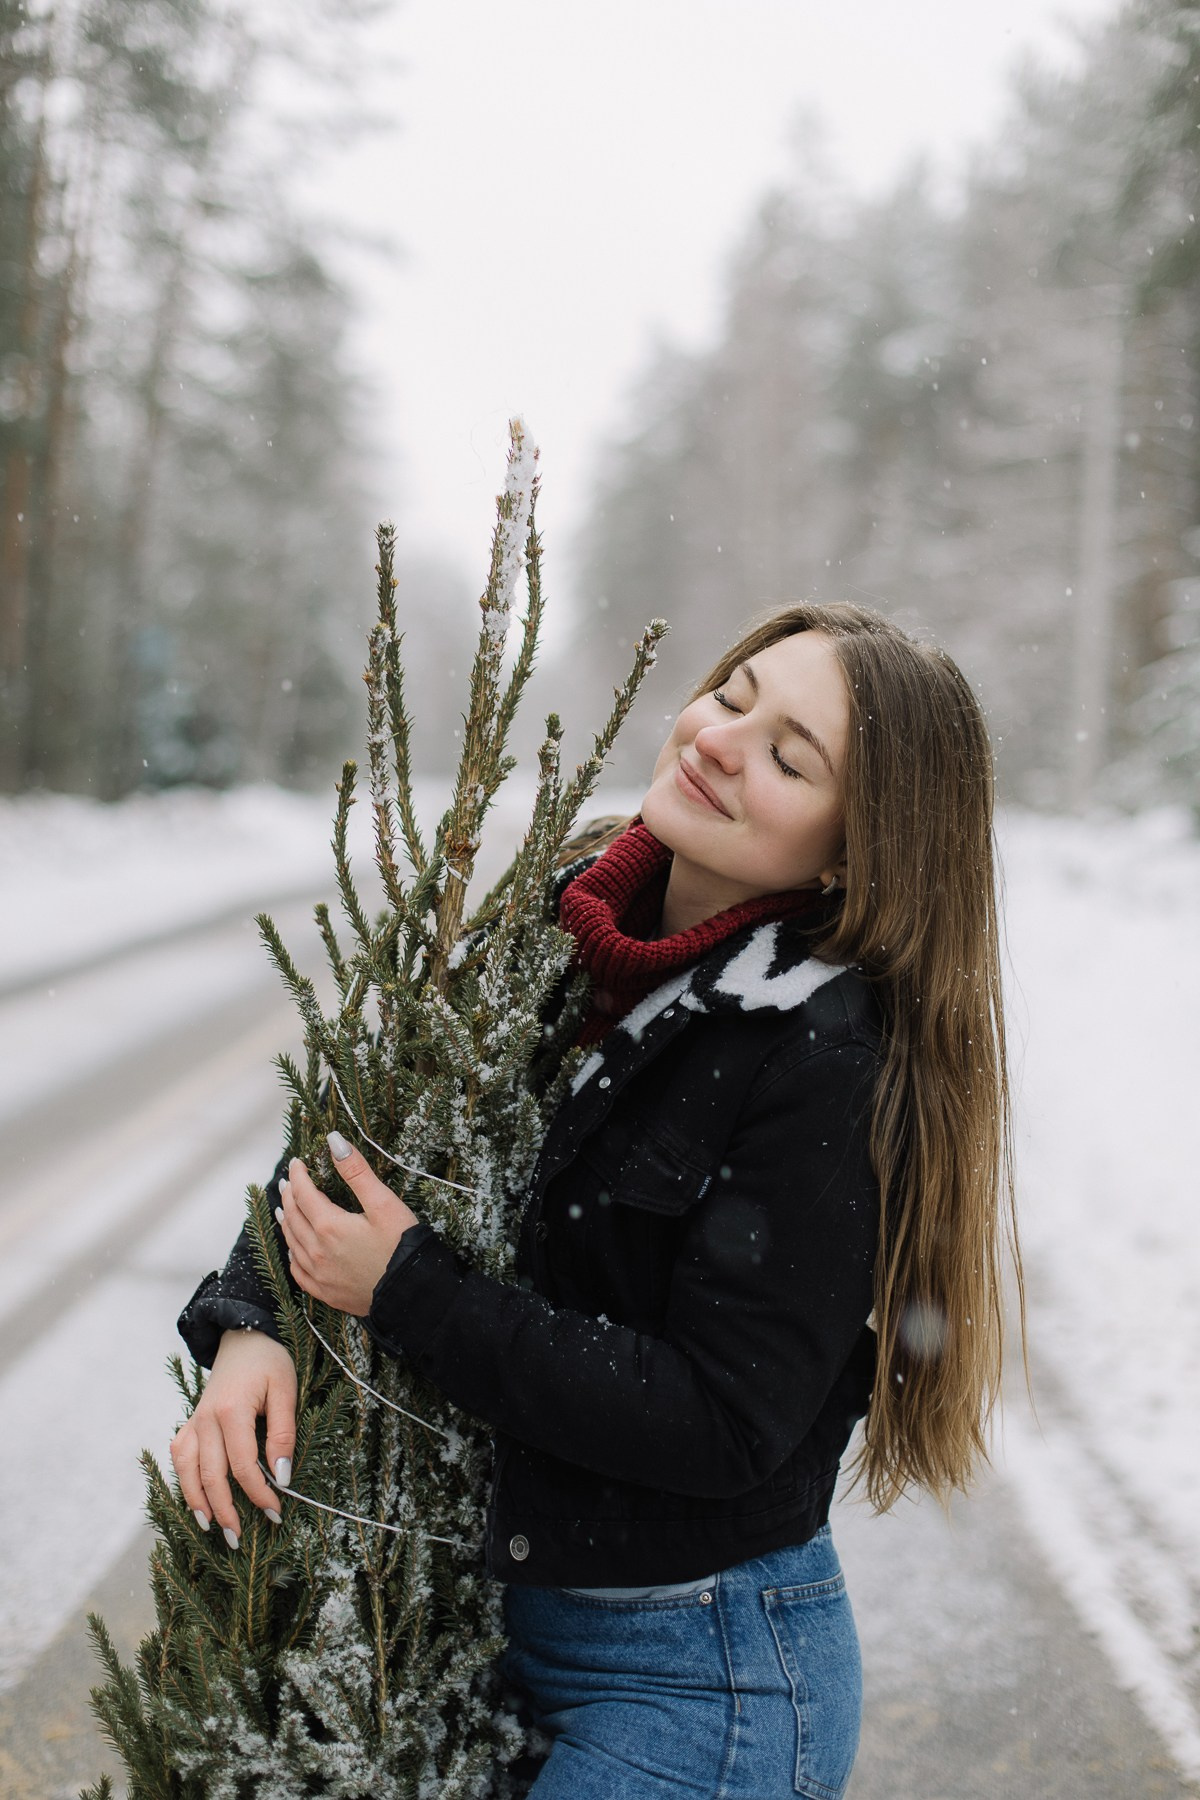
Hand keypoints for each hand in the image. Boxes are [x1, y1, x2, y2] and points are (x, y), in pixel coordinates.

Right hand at [170, 1328, 296, 1544]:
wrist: (244, 1336)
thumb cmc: (269, 1362)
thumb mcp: (286, 1390)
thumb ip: (282, 1433)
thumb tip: (282, 1475)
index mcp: (231, 1411)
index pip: (243, 1465)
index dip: (259, 1493)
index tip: (276, 1511)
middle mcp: (206, 1420)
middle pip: (211, 1475)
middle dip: (225, 1510)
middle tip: (239, 1538)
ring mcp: (194, 1422)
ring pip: (187, 1470)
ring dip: (198, 1502)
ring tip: (211, 1528)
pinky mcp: (190, 1424)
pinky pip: (180, 1456)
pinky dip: (184, 1480)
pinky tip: (196, 1498)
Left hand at [277, 1131, 418, 1316]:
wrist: (413, 1293)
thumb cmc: (402, 1245)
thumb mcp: (384, 1203)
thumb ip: (356, 1171)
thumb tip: (334, 1140)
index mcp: (330, 1226)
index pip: (304, 1194)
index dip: (299, 1175)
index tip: (297, 1162)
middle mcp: (317, 1251)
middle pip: (294, 1218)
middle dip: (290, 1196)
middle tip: (289, 1182)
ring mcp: (319, 1275)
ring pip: (292, 1243)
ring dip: (287, 1223)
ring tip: (284, 1209)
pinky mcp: (326, 1293)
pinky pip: (298, 1272)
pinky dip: (293, 1255)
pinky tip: (295, 1250)